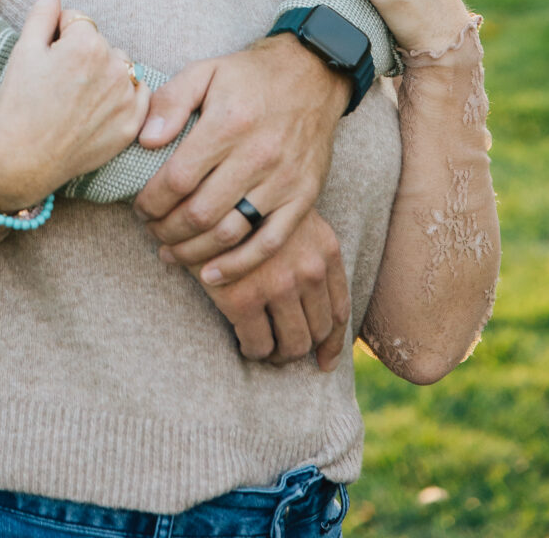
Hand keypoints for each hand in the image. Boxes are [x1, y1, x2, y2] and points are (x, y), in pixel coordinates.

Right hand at [0, 0, 149, 210]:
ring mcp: (126, 99)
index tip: (45, 62)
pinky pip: (137, 96)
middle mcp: (114, 68)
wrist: (22, 160)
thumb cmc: (19, 104)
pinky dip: (121, 98)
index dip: (56, 38)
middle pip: (100, 44)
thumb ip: (42, 13)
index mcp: (87, 44)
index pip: (77, 22)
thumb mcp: (24, 51)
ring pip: (119, 68)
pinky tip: (96, 110)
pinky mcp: (131, 125)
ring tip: (75, 98)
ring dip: (103, 75)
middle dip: (82, 55)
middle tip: (58, 83)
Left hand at [131, 35, 348, 280]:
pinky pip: (269, 244)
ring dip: (192, 252)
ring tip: (169, 252)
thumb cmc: (250, 76)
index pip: (178, 178)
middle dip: (165, 229)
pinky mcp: (304, 198)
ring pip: (230, 234)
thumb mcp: (204, 71)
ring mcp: (284, 181)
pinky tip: (211, 275)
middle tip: (151, 230)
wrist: (312, 76)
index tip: (139, 207)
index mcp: (229, 123)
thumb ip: (170, 102)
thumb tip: (146, 141)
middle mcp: (258, 155)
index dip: (151, 201)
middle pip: (200, 212)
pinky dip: (237, 266)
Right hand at [170, 210, 350, 370]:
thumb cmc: (248, 200)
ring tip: (263, 349)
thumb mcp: (290, 215)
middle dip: (302, 346)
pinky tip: (243, 343)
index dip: (333, 341)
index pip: (340, 309)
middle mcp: (309, 270)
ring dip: (279, 353)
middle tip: (282, 349)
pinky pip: (258, 344)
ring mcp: (278, 285)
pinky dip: (253, 350)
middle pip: (318, 330)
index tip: (324, 361)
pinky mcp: (243, 298)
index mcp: (325, 250)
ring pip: (292, 344)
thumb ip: (306, 248)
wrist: (208, 188)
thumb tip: (316, 293)